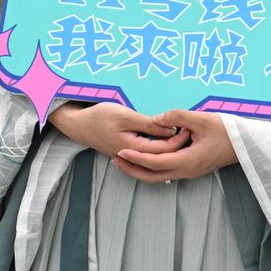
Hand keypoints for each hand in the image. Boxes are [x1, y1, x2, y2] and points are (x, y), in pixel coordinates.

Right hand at [48, 101, 180, 157]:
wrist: (77, 124)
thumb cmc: (99, 117)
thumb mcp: (125, 116)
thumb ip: (148, 124)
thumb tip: (170, 128)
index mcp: (134, 148)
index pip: (164, 149)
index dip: (179, 139)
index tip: (190, 127)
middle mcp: (133, 155)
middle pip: (162, 152)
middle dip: (178, 142)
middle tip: (192, 129)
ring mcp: (130, 153)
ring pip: (155, 151)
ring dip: (169, 143)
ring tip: (184, 131)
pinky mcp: (127, 148)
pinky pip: (148, 148)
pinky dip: (159, 142)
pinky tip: (168, 134)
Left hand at [113, 109, 237, 181]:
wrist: (247, 145)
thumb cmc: (228, 132)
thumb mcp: (203, 119)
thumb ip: (179, 117)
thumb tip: (158, 118)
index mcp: (188, 161)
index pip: (155, 163)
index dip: (136, 157)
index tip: (120, 151)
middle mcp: (186, 171)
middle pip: (152, 176)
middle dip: (132, 169)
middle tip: (115, 160)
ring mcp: (189, 171)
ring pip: (158, 176)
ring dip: (140, 169)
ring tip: (125, 159)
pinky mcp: (192, 168)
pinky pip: (166, 172)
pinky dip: (151, 167)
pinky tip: (146, 157)